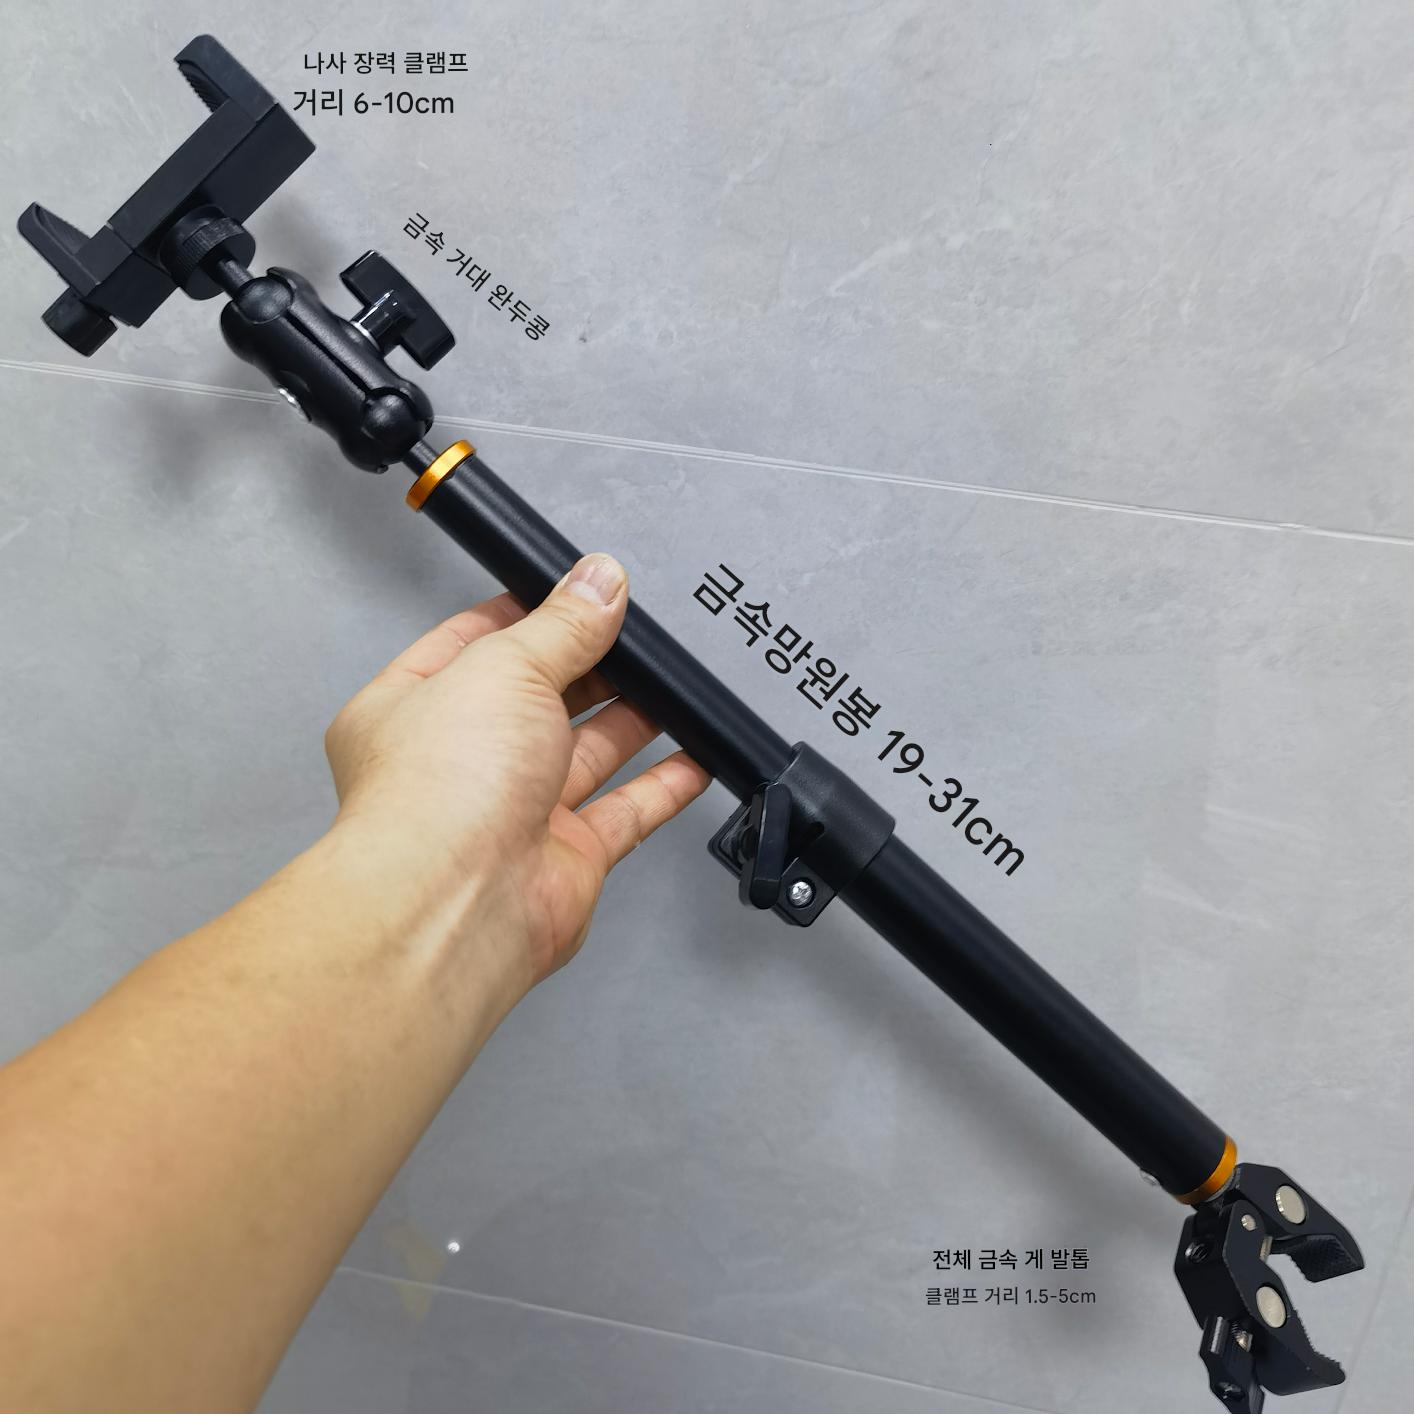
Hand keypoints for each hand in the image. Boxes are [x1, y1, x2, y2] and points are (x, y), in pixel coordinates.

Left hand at [323, 553, 711, 1002]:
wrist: (458, 903)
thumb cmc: (440, 790)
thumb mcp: (505, 667)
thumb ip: (562, 625)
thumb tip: (599, 582)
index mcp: (412, 706)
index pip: (473, 643)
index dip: (528, 614)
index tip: (578, 593)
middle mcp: (459, 762)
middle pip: (537, 698)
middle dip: (590, 666)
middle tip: (637, 638)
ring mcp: (512, 812)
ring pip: (585, 754)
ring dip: (633, 719)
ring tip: (672, 686)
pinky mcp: (565, 857)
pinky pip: (625, 812)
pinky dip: (663, 785)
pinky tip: (692, 758)